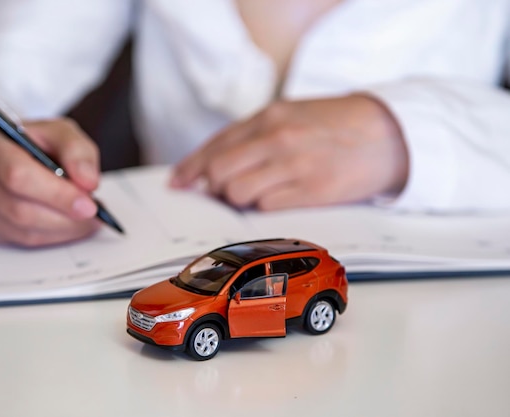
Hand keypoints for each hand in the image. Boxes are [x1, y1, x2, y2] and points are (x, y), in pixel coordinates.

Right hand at [0, 118, 101, 245]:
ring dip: (61, 231)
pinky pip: (18, 242)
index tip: (89, 205)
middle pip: (19, 210)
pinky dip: (49, 236)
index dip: (57, 195)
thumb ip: (77, 151)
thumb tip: (88, 183)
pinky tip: (65, 225)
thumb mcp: (58, 132)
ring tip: (85, 220)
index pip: (18, 175)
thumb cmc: (29, 142)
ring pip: (21, 233)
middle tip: (94, 216)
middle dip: (65, 218)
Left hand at [171, 95, 408, 209]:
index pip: (215, 145)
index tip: (178, 183)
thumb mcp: (291, 115)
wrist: (387, 133)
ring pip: (237, 192)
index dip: (190, 167)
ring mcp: (293, 164)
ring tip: (252, 198)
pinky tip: (272, 204)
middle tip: (217, 195)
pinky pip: (266, 207)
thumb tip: (217, 165)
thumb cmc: (335, 125)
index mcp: (269, 116)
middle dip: (211, 188)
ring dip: (237, 201)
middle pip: (218, 171)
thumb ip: (255, 135)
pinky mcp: (312, 190)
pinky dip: (261, 210)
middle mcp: (276, 137)